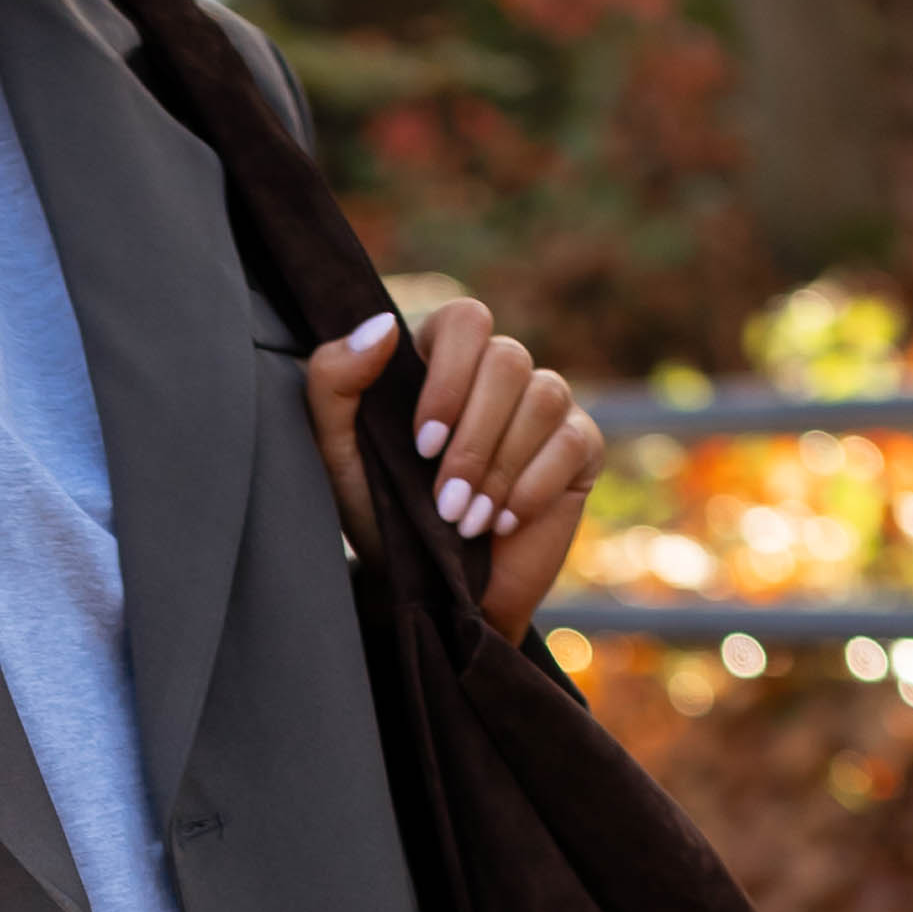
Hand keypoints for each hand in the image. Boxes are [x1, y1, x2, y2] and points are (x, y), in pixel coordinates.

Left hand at [305, 299, 604, 647]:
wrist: (435, 591)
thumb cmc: (383, 516)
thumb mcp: (339, 456)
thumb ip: (333, 384)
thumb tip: (381, 329)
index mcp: (442, 359)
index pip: (465, 320)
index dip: (449, 378)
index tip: (422, 444)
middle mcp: (498, 372)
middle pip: (507, 359)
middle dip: (473, 441)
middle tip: (445, 503)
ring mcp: (543, 404)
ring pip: (543, 396)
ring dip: (500, 469)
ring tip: (469, 522)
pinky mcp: (579, 446)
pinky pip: (570, 442)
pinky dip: (533, 487)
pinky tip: (506, 522)